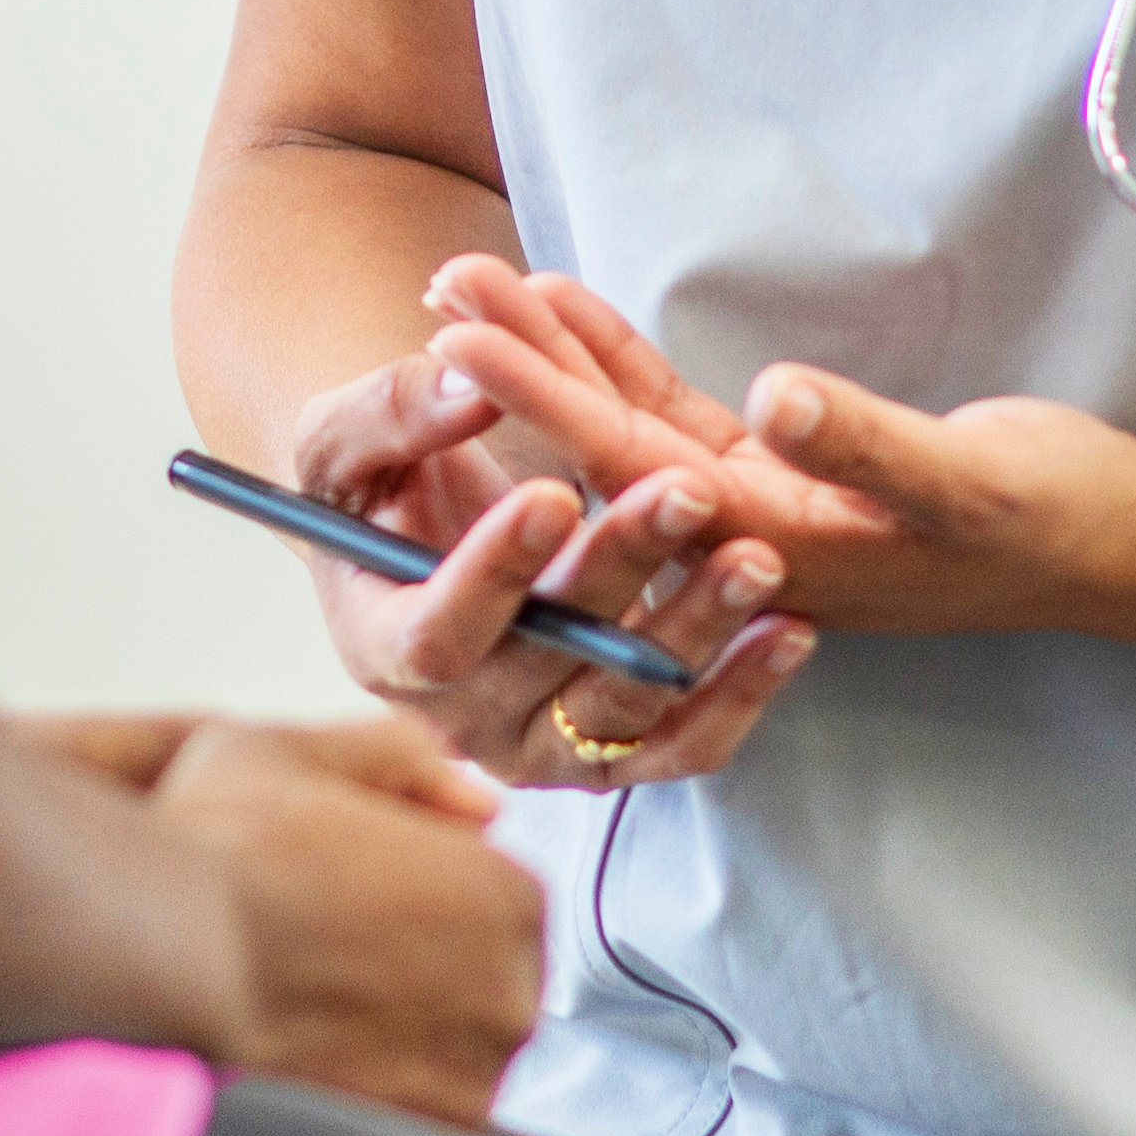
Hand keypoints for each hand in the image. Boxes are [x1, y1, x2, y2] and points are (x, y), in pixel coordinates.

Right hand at [134, 713, 542, 1125]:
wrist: (166, 956)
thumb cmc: (223, 846)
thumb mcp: (293, 754)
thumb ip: (394, 757)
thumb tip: (471, 793)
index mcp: (508, 892)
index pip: (488, 896)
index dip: (412, 889)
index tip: (344, 892)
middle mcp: (515, 992)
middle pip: (477, 978)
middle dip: (415, 965)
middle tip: (319, 946)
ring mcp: (475, 1078)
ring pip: (448, 1052)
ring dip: (395, 1033)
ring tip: (303, 1003)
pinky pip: (413, 1111)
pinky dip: (371, 1091)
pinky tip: (305, 1055)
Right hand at [276, 342, 809, 790]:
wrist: (422, 537)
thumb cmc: (375, 484)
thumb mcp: (348, 435)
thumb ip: (394, 408)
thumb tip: (465, 378)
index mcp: (381, 648)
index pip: (435, 635)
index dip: (492, 573)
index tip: (553, 494)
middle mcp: (461, 719)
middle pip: (549, 665)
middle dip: (622, 573)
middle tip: (688, 491)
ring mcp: (542, 745)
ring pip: (628, 707)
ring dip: (697, 630)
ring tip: (757, 558)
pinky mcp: (615, 756)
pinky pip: (685, 746)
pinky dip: (741, 693)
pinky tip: (787, 631)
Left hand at [415, 260, 1135, 638]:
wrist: (1115, 541)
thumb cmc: (1051, 518)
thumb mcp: (967, 480)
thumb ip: (865, 447)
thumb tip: (773, 405)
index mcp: (772, 553)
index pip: (627, 473)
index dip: (544, 404)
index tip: (462, 343)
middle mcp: (742, 543)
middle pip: (601, 450)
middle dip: (517, 371)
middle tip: (436, 289)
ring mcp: (754, 511)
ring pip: (628, 427)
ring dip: (552, 358)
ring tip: (471, 284)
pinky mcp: (779, 477)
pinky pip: (675, 415)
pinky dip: (620, 360)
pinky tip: (565, 304)